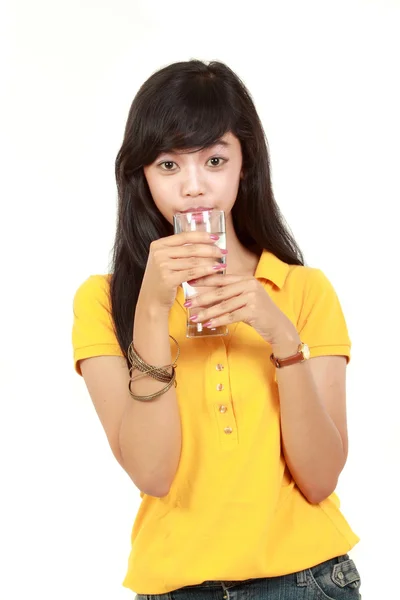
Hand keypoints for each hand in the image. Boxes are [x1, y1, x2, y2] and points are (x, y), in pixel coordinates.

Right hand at [137, 232, 226, 312]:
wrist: (151, 301)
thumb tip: (204, 242)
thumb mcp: (166, 261)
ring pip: (193, 261)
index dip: (202, 236)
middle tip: (223, 251)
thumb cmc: (162, 281)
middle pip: (191, 249)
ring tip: (222, 262)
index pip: (184, 236)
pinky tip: (216, 270)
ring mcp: (162, 266)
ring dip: (210, 261)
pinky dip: (206, 271)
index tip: (215, 237)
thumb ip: (179, 251)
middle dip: (210, 249)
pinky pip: (192, 273)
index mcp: (158, 245)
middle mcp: (158, 253)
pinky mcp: (168, 279)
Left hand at [185, 273, 299, 350]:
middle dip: (201, 298)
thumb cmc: (257, 313)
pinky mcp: (254, 310)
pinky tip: (208, 325)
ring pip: (224, 305)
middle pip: (220, 292)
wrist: (278, 326)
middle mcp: (250, 285)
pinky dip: (218, 321)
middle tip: (187, 304)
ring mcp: (253, 297)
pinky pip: (231, 316)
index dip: (203, 280)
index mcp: (246, 279)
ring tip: (194, 318)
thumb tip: (201, 299)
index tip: (188, 282)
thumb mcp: (242, 301)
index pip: (221, 278)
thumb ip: (226, 297)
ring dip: (207, 313)